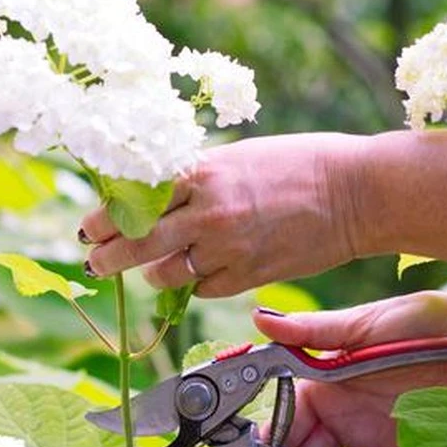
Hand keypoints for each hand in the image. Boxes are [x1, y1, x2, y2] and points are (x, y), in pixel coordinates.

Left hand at [80, 133, 366, 296]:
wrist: (355, 193)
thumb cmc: (299, 164)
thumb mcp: (238, 158)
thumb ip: (196, 178)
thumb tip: (155, 196)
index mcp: (202, 172)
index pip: (134, 198)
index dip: (105, 215)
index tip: (91, 226)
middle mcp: (208, 211)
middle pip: (136, 242)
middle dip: (108, 256)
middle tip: (95, 260)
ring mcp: (227, 247)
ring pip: (164, 274)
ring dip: (154, 273)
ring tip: (155, 266)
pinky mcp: (248, 275)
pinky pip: (202, 289)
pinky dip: (196, 283)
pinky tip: (202, 270)